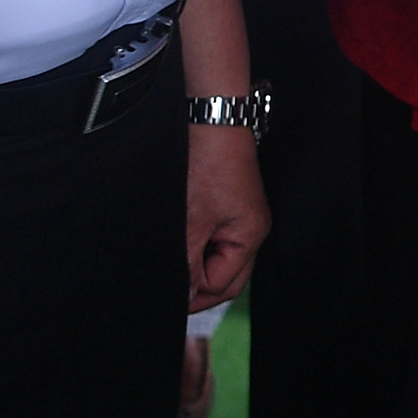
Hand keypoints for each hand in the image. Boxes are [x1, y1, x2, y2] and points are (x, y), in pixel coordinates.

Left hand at [184, 125, 267, 311]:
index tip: (166, 297)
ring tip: (171, 267)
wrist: (210, 120)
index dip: (195, 293)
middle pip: (228, 276)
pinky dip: (198, 247)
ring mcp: (241, 217)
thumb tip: (184, 297)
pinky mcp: (228, 205)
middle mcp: (251, 229)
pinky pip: (216, 239)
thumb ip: (188, 263)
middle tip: (168, 294)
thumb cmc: (207, 165)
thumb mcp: (192, 221)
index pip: (223, 283)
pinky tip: (180, 245)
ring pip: (220, 258)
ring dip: (197, 267)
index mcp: (250, 236)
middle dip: (200, 288)